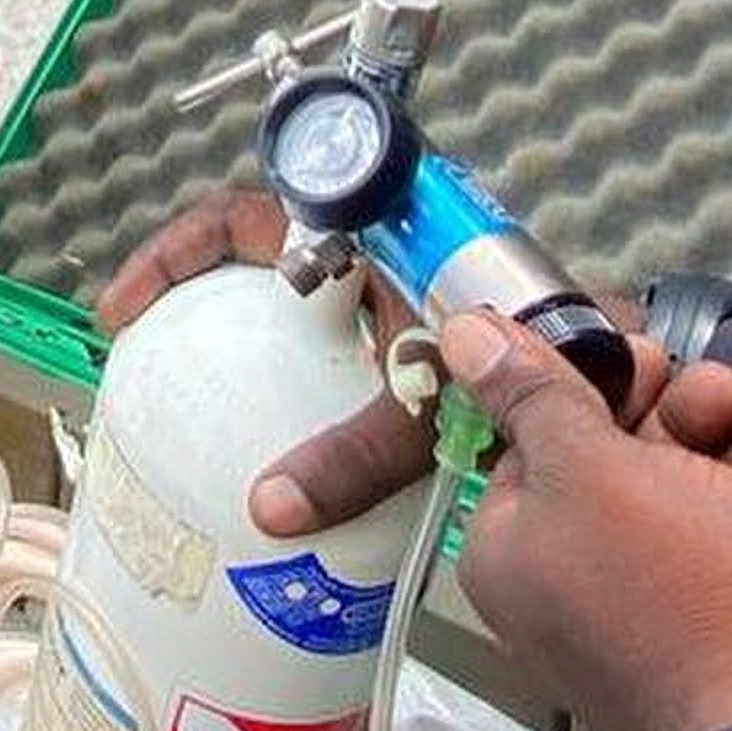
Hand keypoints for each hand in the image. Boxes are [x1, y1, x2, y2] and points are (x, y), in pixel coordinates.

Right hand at [92, 190, 665, 535]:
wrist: (603, 361)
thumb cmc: (524, 340)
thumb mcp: (423, 397)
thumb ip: (353, 456)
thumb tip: (274, 510)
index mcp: (355, 235)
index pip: (236, 220)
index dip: (170, 258)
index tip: (127, 311)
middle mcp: (368, 253)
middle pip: (257, 255)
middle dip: (199, 295)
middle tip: (159, 352)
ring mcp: (387, 289)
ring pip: (299, 297)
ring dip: (252, 335)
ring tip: (214, 394)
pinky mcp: (412, 330)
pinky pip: (338, 343)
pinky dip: (305, 378)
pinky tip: (294, 430)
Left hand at [438, 308, 731, 730]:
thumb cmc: (687, 596)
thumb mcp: (591, 471)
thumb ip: (535, 398)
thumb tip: (462, 332)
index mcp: (518, 555)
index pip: (535, 446)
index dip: (588, 391)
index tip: (638, 356)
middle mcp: (587, 586)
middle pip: (633, 462)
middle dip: (692, 410)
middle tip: (725, 393)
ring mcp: (678, 608)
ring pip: (715, 489)